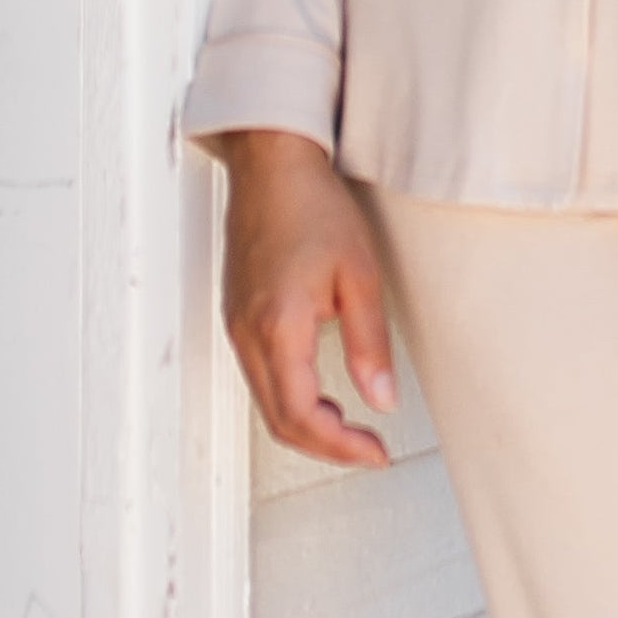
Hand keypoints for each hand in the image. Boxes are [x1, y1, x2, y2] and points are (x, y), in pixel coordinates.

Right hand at [211, 130, 398, 468]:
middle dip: (325, 445)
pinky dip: (290, 399)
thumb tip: (380, 400)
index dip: (339, 445)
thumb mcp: (359, 277)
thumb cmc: (314, 208)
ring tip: (353, 425)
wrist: (272, 166)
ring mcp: (236, 326)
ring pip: (267, 401)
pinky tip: (323, 394)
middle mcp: (247, 334)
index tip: (376, 452)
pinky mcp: (237, 316)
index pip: (301, 415)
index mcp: (278, 327)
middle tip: (369, 448)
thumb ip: (369, 345)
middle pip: (279, 419)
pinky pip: (259, 377)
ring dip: (308, 424)